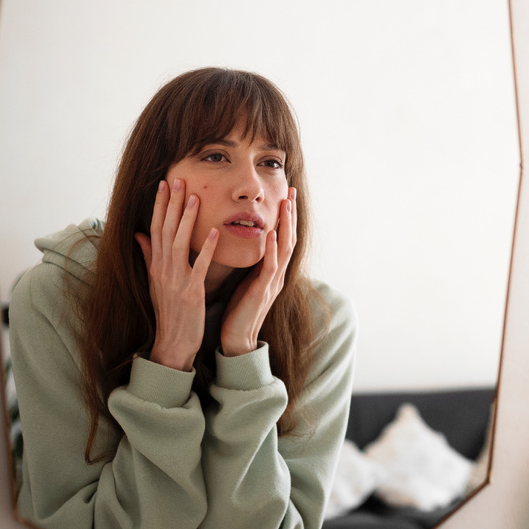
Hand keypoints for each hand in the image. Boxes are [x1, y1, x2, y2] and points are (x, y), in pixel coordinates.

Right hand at [134, 178, 219, 371]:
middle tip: (177, 179)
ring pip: (179, 243)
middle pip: (165, 230)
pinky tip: (216, 231)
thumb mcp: (155, 281)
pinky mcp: (191, 292)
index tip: (164, 183)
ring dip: (187, 220)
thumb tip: (138, 234)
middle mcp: (163, 268)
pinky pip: (199, 266)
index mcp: (156, 264)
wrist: (172, 342)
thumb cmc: (168, 311)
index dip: (159, 205)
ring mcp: (176, 280)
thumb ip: (149, 255)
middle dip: (171, 204)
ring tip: (195, 198)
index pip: (155, 228)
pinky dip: (208, 248)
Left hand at [220, 187, 296, 356]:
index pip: (283, 237)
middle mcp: (277, 274)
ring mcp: (273, 283)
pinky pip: (270, 267)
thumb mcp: (246, 279)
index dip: (286, 216)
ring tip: (286, 204)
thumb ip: (251, 262)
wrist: (237, 338)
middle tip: (291, 190)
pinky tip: (272, 234)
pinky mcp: (263, 292)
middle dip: (291, 214)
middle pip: (289, 238)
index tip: (286, 194)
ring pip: (285, 249)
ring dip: (286, 225)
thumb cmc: (239, 309)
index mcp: (272, 270)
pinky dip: (272, 250)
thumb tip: (247, 241)